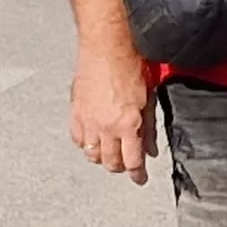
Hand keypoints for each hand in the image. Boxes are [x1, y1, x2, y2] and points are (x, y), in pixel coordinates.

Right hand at [71, 50, 157, 184]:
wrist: (106, 46)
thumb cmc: (130, 65)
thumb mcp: (148, 99)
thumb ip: (148, 128)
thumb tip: (151, 149)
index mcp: (128, 124)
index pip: (132, 161)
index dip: (137, 175)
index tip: (140, 179)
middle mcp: (107, 127)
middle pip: (110, 162)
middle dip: (120, 167)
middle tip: (126, 163)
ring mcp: (88, 121)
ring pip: (91, 154)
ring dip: (102, 157)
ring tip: (109, 152)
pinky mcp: (75, 111)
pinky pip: (78, 138)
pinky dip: (85, 143)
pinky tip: (92, 138)